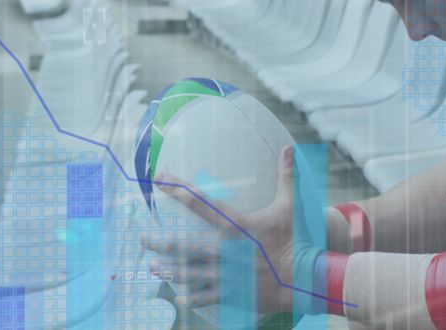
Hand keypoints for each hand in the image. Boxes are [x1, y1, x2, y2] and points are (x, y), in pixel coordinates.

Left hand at [141, 144, 306, 315]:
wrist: (303, 278)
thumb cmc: (296, 239)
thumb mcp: (290, 205)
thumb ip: (286, 176)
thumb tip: (289, 148)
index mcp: (236, 225)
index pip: (201, 203)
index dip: (178, 189)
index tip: (160, 179)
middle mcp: (225, 249)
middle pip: (184, 245)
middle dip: (160, 242)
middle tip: (141, 239)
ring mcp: (226, 273)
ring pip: (189, 272)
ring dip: (168, 270)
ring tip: (152, 268)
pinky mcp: (232, 292)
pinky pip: (205, 296)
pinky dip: (191, 298)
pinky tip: (178, 298)